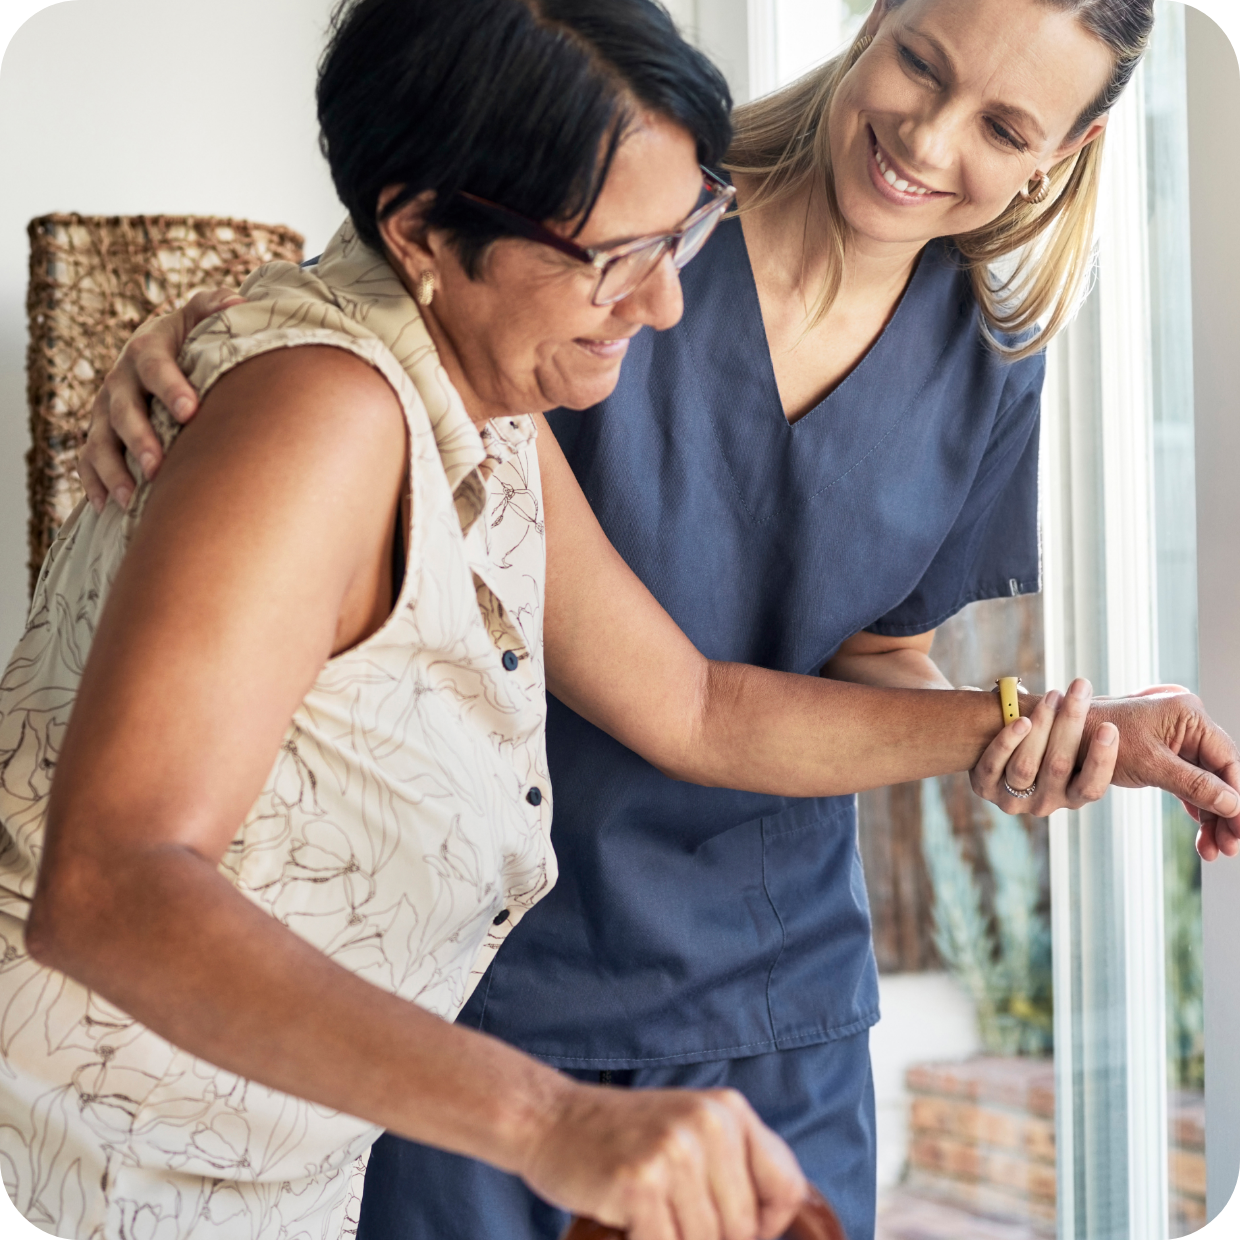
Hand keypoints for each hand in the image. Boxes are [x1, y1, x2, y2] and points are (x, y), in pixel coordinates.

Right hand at [78, 288, 244, 510]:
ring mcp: (105, 411)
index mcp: (147, 350)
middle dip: (139, 439)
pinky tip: (106, 507)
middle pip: (122, 411)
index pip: (155, 367)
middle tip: (157, 466)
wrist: (161, 352)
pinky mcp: (100, 435)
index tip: (190, 411)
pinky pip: (88, 461)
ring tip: (131, 497)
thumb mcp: (200, 317)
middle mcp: (120, 381)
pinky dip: (94, 483)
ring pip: (100, 441)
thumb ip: (215, 307)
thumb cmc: (190, 339)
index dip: (170, 387)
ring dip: (113, 470)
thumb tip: (239, 303)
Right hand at [520, 1083, 806, 1239]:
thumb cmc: (622, 1138)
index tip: (734, 1231)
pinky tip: (628, 1225)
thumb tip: (768, 1229)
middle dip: (710, 1238)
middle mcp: (708, 1124)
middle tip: (671, 1220)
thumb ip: (733, 1166)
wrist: (550, 1118)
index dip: (767, 1226)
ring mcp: (675, 1151)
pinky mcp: (641, 1182)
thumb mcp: (689, 1130)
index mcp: (729, 1110)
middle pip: (744, 1227)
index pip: (787, 1188)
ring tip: (647, 1217)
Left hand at [971, 678, 1117, 815]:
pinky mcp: (984, 787)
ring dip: (1041, 725)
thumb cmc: (1048, 742)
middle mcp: (1046, 803)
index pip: (1091, 787)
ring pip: (1027, 765)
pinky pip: (994, 765)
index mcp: (1073, 796)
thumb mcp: (1074, 745)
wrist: (995, 745)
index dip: (1101, 759)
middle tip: (1080, 688)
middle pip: (1059, 767)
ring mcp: (1013, 798)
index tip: (1108, 726)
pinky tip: (1020, 720)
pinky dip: (1007, 741)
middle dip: (1070, 723)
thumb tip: (1135, 704)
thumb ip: (1092, 733)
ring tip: (1053, 695)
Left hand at [1091, 687, 1239, 860]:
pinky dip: (1193, 807)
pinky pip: (1188, 783)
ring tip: (1212, 851)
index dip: (1237, 798)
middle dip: (1224, 814)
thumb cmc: (1098, 739)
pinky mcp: (1165, 754)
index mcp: (1190, 716)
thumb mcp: (1150, 765)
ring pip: (1206, 783)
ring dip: (1210, 817)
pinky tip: (1201, 836)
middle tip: (1227, 849)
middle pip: (1220, 775)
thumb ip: (1193, 784)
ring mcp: (1177, 740)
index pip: (1227, 761)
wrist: (1062, 735)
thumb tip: (1233, 805)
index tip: (1239, 832)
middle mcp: (1188, 724)